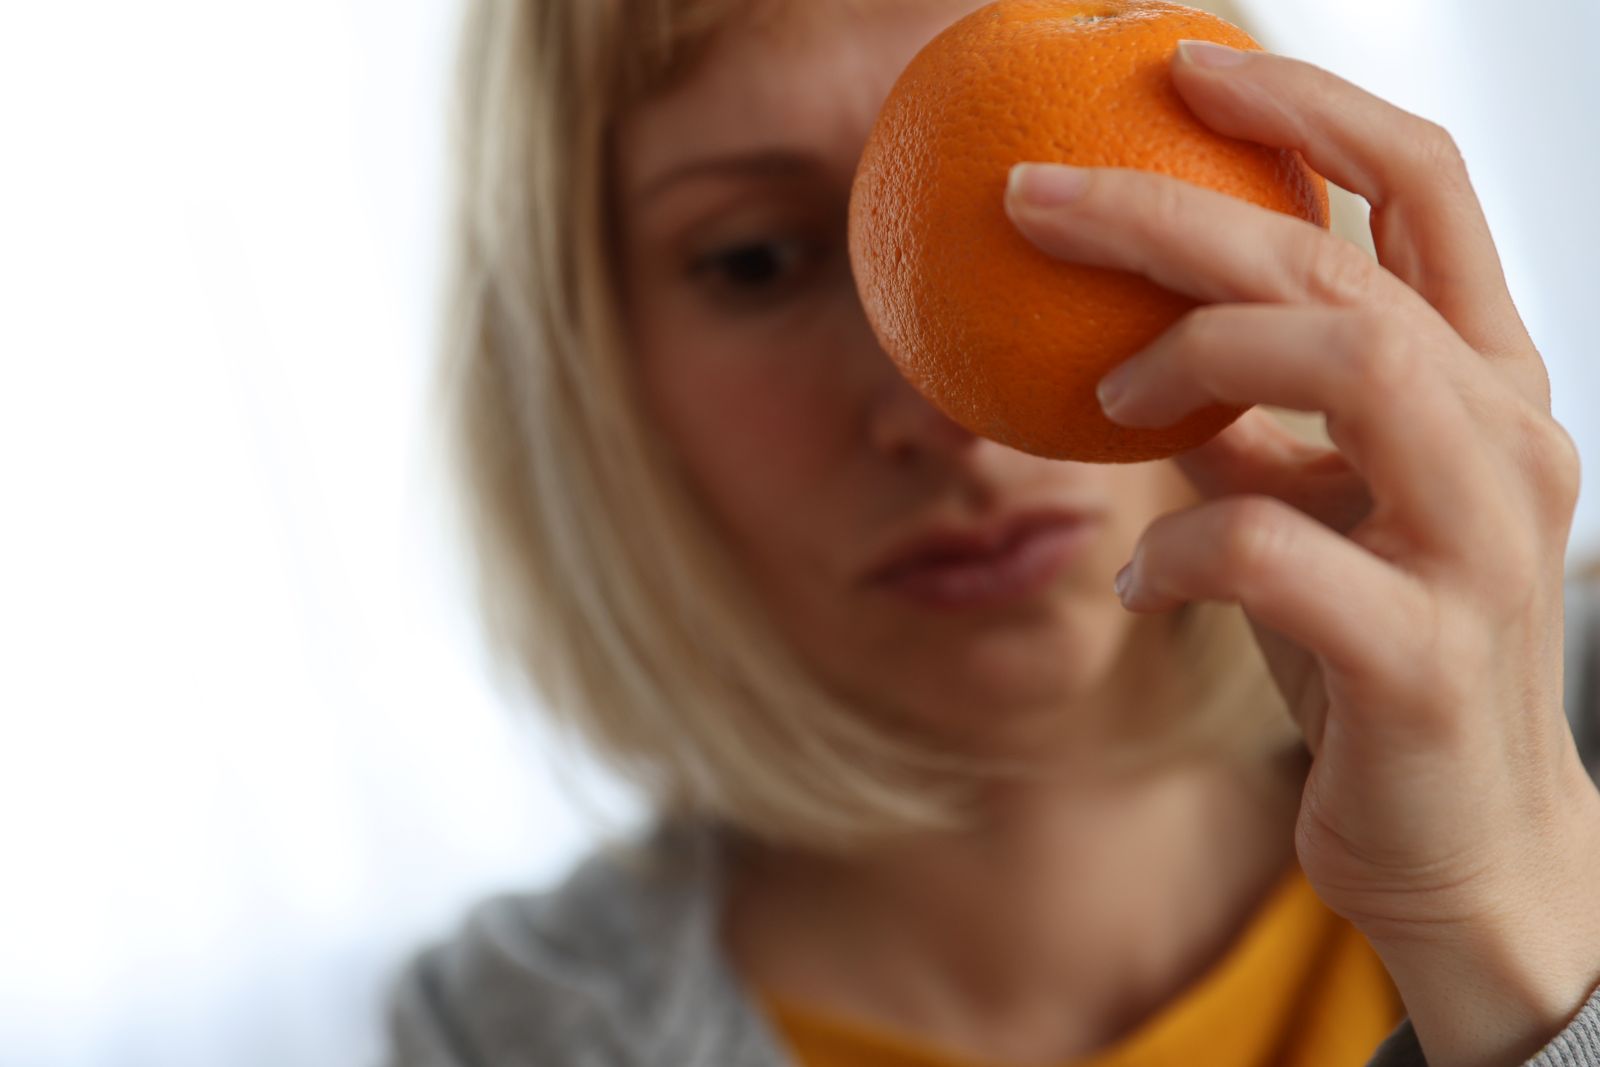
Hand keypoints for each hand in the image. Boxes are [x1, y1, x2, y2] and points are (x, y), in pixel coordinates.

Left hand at [1004, 40, 1599, 1066]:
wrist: (1462, 846)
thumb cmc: (1377, 656)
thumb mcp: (1313, 507)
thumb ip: (1251, 414)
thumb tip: (1134, 337)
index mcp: (1483, 382)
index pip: (1422, 186)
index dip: (1304, 111)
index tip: (1182, 67)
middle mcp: (1507, 439)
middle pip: (1343, 262)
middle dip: (1172, 212)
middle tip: (1034, 197)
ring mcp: (1483, 546)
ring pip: (1353, 363)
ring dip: (1197, 358)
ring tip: (1104, 405)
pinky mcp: (1427, 657)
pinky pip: (1281, 554)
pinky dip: (1184, 547)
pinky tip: (1141, 578)